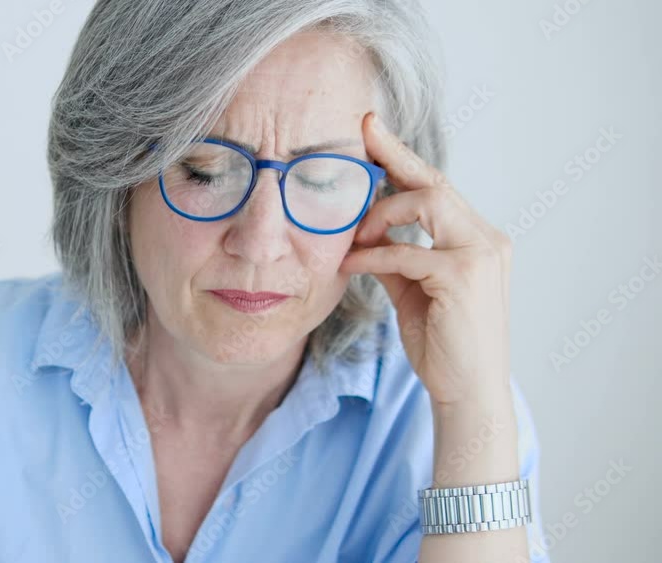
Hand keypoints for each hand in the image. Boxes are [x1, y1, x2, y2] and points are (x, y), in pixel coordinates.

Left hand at [339, 112, 513, 408]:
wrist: (466, 391)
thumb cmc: (442, 343)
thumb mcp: (411, 290)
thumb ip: (393, 256)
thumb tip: (363, 234)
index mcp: (477, 238)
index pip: (437, 187)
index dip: (404, 156)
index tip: (371, 130)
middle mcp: (486, 238)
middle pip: (434, 181)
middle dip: (394, 155)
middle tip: (359, 135)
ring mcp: (480, 254)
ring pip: (426, 201)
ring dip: (381, 214)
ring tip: (354, 238)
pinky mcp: (463, 276)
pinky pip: (407, 251)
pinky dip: (373, 256)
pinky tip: (351, 266)